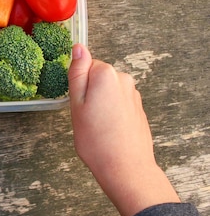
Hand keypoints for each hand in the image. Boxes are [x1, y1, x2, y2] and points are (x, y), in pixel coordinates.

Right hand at [68, 44, 179, 215]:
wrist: (125, 168)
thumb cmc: (96, 140)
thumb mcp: (76, 104)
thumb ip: (77, 73)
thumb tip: (78, 47)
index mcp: (106, 75)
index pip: (85, 66)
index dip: (78, 85)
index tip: (78, 103)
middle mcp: (124, 79)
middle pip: (98, 77)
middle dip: (90, 93)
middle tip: (85, 117)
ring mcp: (133, 94)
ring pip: (108, 91)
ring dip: (100, 104)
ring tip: (97, 126)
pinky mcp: (139, 108)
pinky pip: (118, 103)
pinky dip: (111, 113)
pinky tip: (108, 131)